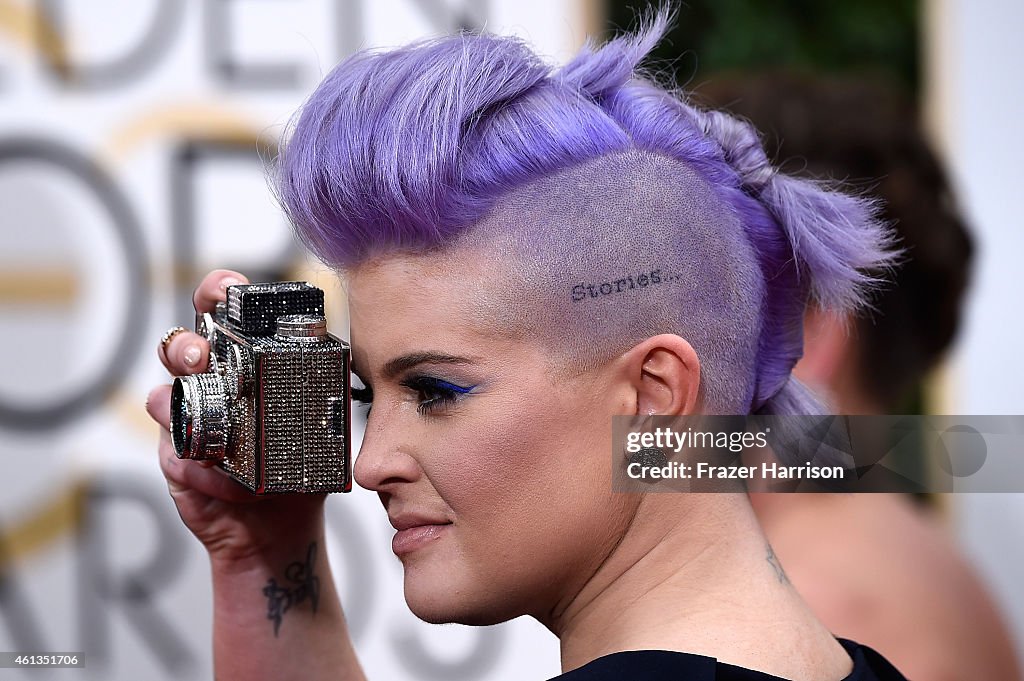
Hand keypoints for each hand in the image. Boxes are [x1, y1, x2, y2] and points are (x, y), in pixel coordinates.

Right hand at [146, 269, 325, 567]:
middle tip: (203, 354)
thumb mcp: (321, 421)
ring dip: (180, 398)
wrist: (280, 524)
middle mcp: (209, 383)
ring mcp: (187, 421)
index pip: (222, 313)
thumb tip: (344, 358)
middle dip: (187, 344)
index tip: (228, 287)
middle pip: (182, 346)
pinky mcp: (176, 460)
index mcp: (242, 361)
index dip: (217, 292)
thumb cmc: (299, 464)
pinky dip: (199, 464)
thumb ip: (324, 387)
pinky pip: (174, 453)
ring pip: (165, 394)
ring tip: (209, 414)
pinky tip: (224, 477)